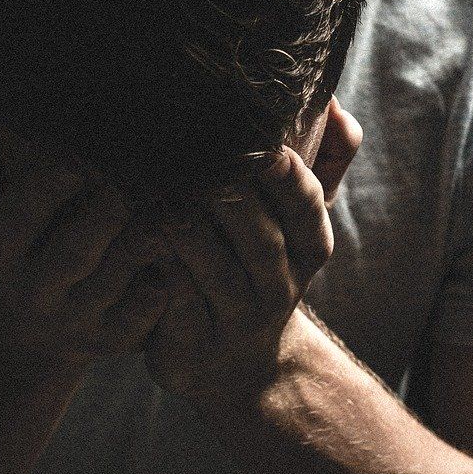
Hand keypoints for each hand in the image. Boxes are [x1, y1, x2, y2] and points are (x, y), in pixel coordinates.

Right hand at [0, 106, 183, 376]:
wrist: (17, 329)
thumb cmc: (2, 237)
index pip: (17, 218)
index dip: (42, 192)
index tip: (70, 163)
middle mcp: (35, 286)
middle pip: (69, 256)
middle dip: (98, 223)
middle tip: (126, 192)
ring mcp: (75, 315)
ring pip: (108, 287)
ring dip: (135, 256)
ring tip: (160, 225)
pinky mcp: (110, 337)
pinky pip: (136, 322)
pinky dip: (156, 299)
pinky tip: (178, 271)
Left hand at [143, 97, 364, 403]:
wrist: (239, 368)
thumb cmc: (258, 268)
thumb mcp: (295, 223)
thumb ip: (323, 160)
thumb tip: (337, 105)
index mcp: (308, 246)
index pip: (305, 206)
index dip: (286, 177)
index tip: (265, 145)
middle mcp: (280, 285)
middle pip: (258, 237)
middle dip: (227, 195)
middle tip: (191, 154)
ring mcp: (238, 319)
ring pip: (213, 270)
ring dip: (185, 229)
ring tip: (155, 190)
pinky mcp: (195, 345)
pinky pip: (176, 303)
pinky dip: (158, 269)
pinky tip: (135, 236)